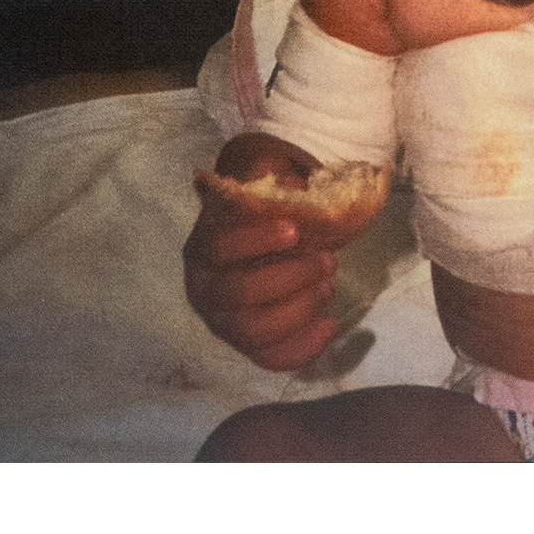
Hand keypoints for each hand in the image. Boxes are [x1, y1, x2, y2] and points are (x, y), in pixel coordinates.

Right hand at [184, 137, 340, 370]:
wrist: (273, 230)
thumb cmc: (268, 204)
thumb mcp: (266, 175)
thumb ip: (269, 174)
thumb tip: (289, 184)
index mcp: (203, 247)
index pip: (220, 249)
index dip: (256, 242)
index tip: (295, 231)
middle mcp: (204, 290)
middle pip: (238, 295)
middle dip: (289, 279)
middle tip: (328, 260)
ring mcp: (224, 322)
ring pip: (254, 332)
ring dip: (299, 311)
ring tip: (329, 286)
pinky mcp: (248, 344)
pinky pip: (271, 358)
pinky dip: (303, 349)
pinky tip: (330, 325)